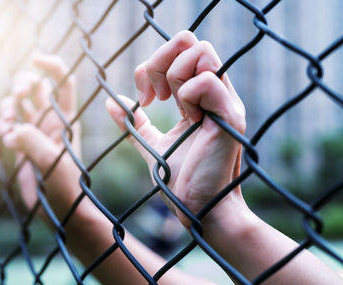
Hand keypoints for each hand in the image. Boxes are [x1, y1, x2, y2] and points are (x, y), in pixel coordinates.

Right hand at [0, 54, 83, 219]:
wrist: (61, 210)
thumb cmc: (67, 188)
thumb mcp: (53, 163)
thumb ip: (33, 142)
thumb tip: (13, 129)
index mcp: (66, 119)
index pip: (62, 82)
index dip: (51, 65)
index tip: (35, 59)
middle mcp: (51, 121)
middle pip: (34, 87)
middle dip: (21, 84)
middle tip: (16, 98)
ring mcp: (36, 133)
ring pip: (18, 105)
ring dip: (7, 107)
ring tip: (8, 125)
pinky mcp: (23, 145)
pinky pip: (9, 125)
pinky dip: (3, 125)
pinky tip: (6, 138)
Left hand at [106, 31, 245, 227]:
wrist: (198, 209)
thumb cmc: (182, 180)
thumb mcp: (154, 145)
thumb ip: (137, 124)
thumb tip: (112, 102)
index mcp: (200, 98)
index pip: (181, 50)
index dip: (153, 65)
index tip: (145, 98)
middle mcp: (216, 94)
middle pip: (192, 41)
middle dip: (161, 62)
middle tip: (154, 96)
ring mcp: (225, 103)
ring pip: (203, 53)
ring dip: (175, 77)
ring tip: (172, 106)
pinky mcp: (230, 119)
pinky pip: (207, 82)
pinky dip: (187, 96)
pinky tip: (190, 121)